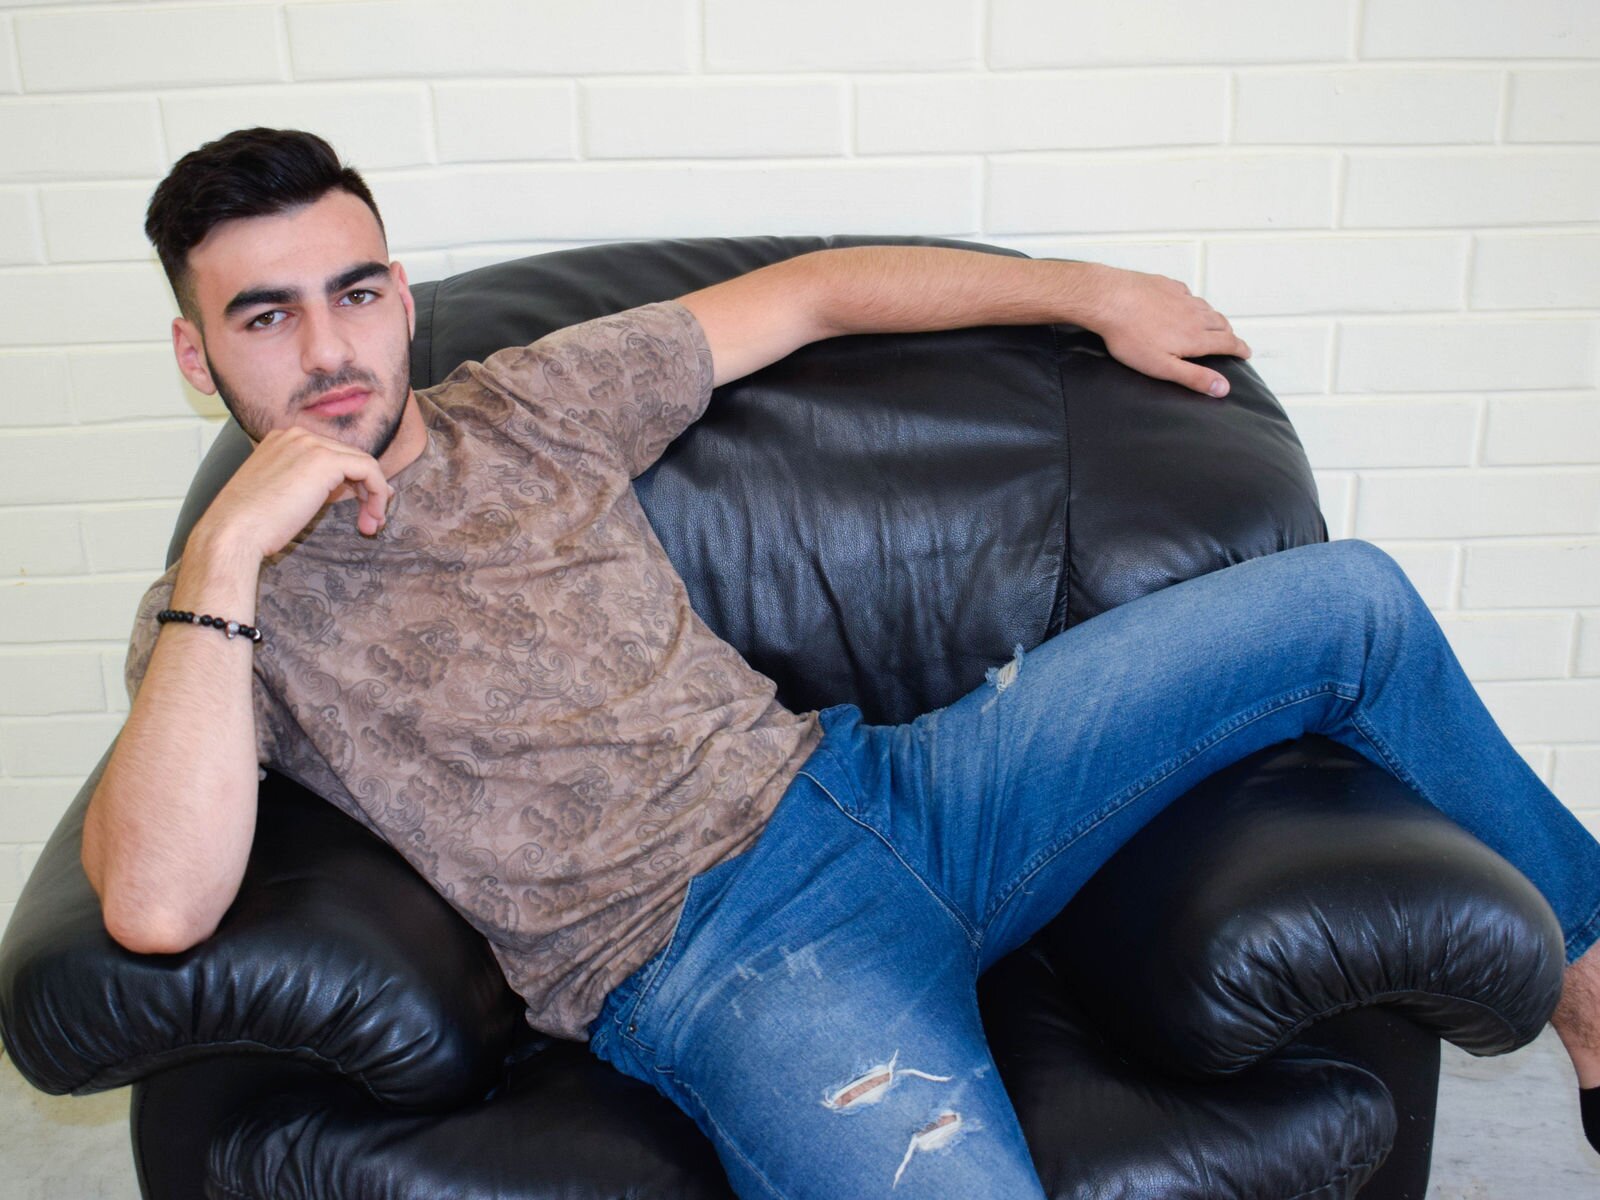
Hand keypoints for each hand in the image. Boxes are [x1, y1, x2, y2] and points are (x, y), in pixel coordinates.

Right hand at [188, 427, 393, 563]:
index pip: (331, 455)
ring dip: (375, 495)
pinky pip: (369, 470)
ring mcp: (310, 444)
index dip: (351, 483)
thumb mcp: (285, 495)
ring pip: (363, 463)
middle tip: (372, 521)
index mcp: (282, 441)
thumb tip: (348, 490)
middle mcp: (296, 436)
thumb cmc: (251, 524)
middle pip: (348, 458)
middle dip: (367, 491)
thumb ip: (312, 485)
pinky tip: (373, 516)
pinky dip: (378, 493)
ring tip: (373, 525)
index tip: (362, 508)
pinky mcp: (325, 460)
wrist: (233, 532)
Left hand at [1079, 264, 1251, 397]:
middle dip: (1228, 334)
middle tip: (1230, 340)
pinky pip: (1187, 294)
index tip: (1246, 352)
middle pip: (1221, 323)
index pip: (1228, 343)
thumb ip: (1194, 377)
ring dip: (1213, 317)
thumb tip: (1223, 388)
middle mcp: (1194, 315)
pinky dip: (1193, 302)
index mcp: (1196, 337)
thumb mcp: (1163, 367)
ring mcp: (1181, 298)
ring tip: (1212, 325)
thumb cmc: (1131, 336)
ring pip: (1206, 308)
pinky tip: (1185, 304)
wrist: (1110, 299)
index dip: (1240, 349)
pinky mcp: (1167, 286)